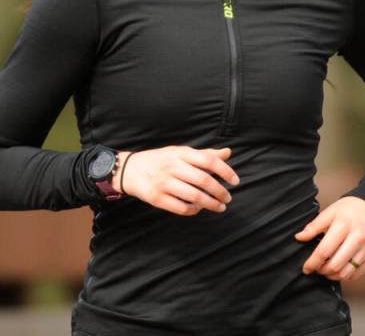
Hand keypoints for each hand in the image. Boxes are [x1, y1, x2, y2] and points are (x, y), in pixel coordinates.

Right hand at [118, 146, 239, 215]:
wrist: (129, 170)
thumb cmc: (160, 160)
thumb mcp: (180, 152)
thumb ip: (204, 154)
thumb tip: (227, 152)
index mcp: (180, 153)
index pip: (208, 160)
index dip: (225, 171)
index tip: (235, 181)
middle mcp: (172, 167)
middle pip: (203, 180)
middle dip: (220, 192)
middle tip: (227, 198)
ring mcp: (164, 183)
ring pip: (195, 196)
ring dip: (211, 204)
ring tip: (219, 207)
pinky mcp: (157, 198)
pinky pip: (181, 208)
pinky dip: (194, 210)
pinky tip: (199, 208)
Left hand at [294, 196, 364, 280]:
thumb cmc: (350, 208)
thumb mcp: (330, 211)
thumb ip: (314, 226)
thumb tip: (299, 238)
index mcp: (343, 226)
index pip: (324, 251)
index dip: (312, 262)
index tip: (306, 268)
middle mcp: (358, 238)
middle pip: (335, 265)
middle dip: (321, 271)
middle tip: (316, 268)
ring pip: (346, 273)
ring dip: (332, 276)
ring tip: (326, 270)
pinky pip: (357, 274)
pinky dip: (345, 275)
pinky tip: (339, 270)